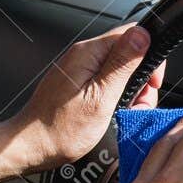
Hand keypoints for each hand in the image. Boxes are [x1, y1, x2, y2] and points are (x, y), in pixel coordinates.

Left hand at [8, 24, 163, 171]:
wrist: (31, 147)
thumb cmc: (60, 130)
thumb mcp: (101, 98)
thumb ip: (122, 65)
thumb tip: (142, 35)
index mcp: (88, 53)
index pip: (133, 35)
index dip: (150, 57)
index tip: (152, 83)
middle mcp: (82, 56)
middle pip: (128, 53)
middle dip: (141, 80)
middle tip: (136, 105)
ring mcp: (79, 69)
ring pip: (119, 70)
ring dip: (129, 92)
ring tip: (122, 114)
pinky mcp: (77, 83)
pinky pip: (105, 82)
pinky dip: (114, 98)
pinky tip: (111, 115)